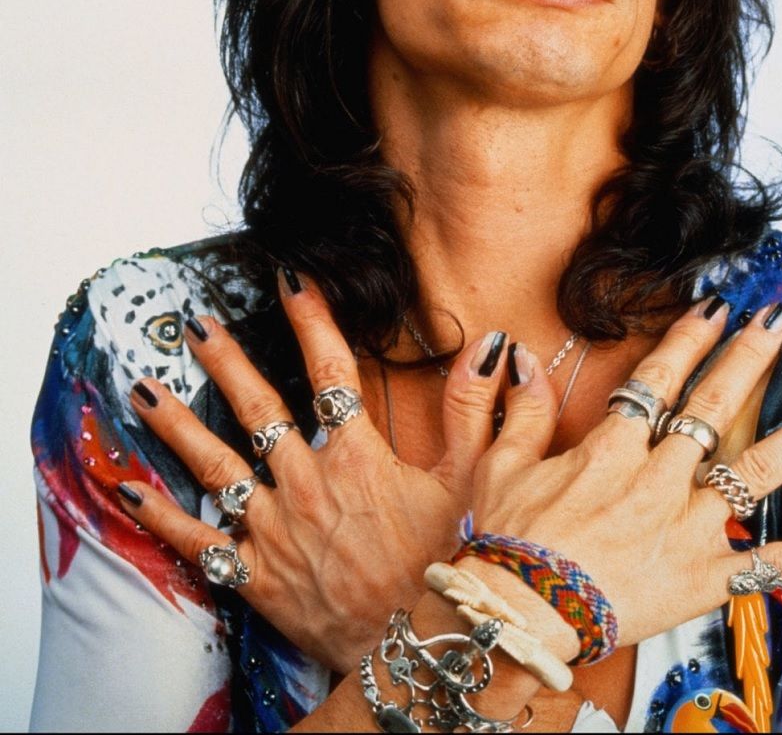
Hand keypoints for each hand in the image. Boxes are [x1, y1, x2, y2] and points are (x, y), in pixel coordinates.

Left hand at [117, 272, 513, 672]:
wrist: (414, 660)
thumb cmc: (444, 572)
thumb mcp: (474, 486)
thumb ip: (478, 412)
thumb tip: (494, 349)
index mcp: (358, 458)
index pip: (332, 371)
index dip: (311, 320)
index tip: (290, 281)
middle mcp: (307, 484)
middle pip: (258, 408)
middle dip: (225, 360)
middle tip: (194, 324)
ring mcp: (274, 529)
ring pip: (215, 464)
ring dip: (176, 423)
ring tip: (141, 389)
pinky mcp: (254, 574)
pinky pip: (196, 540)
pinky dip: (159, 515)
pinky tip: (127, 489)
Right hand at [466, 299, 781, 652]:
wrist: (521, 618)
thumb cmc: (508, 544)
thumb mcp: (502, 465)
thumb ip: (524, 409)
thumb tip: (519, 356)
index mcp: (611, 449)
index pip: (658, 380)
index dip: (687, 340)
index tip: (713, 308)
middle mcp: (658, 479)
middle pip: (714, 406)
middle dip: (750, 357)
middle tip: (780, 321)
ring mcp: (688, 527)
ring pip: (758, 470)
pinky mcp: (705, 576)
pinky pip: (771, 565)